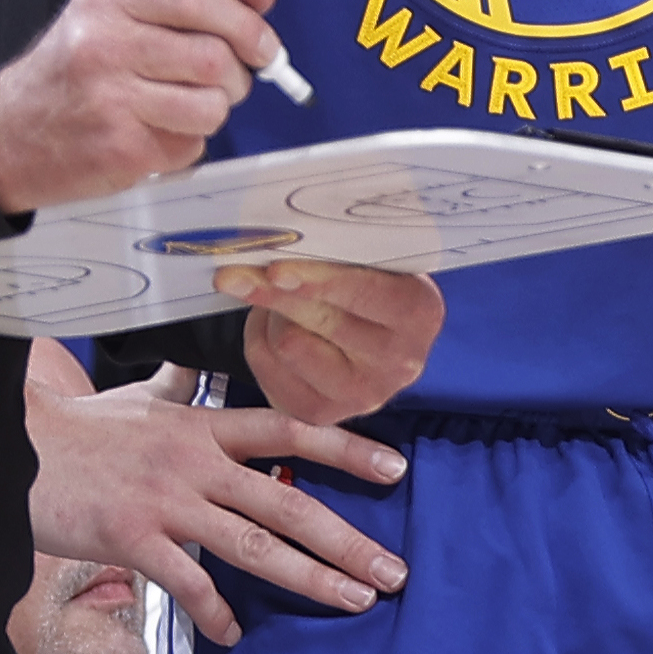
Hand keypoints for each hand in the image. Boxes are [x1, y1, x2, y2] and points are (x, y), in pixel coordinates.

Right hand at [0, 0, 281, 209]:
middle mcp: (105, 46)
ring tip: (182, 109)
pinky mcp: (120, 150)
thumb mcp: (117, 16)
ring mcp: (111, 101)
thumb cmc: (74, 72)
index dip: (244, 21)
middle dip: (235, 75)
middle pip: (213, 57)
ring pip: (210, 107)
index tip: (264, 44)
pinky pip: (190, 146)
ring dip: (211, 112)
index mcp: (108, 1)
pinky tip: (151, 134)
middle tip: (223, 82)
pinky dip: (185, 144)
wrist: (5, 136)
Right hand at [28, 371, 411, 646]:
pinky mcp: (134, 537)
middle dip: (347, 539)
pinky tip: (235, 633)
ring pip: (254, 545)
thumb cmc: (78, 429)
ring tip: (353, 600)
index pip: (290, 431)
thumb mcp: (139, 399)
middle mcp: (197, 462)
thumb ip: (176, 390)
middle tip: (392, 571)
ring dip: (310, 576)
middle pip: (288, 501)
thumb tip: (191, 369)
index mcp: (204, 426)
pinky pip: (188, 582)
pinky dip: (215, 611)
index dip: (346, 448)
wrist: (16, 448)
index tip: (395, 469)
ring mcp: (168, 501)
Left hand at [216, 258, 438, 426]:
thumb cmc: (372, 281)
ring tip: (278, 297)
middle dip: (273, 292)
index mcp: (420, 314)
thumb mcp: (377, 259)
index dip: (319, 279)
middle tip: (232, 273)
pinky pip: (267, 368)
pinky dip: (259, 339)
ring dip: (270, 313)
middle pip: (319, 320)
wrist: (379, 332)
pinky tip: (273, 326)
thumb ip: (345, 251)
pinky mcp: (322, 413)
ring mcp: (362, 396)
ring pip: (287, 344)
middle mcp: (399, 362)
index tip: (277, 269)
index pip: (365, 293)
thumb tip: (285, 241)